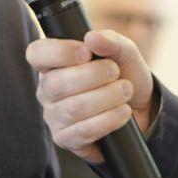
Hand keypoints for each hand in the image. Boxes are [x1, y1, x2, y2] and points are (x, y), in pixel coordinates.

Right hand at [26, 30, 155, 161]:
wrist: (140, 108)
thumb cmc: (123, 75)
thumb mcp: (124, 52)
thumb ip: (111, 41)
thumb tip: (92, 38)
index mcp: (53, 63)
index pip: (37, 53)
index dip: (60, 52)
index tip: (86, 52)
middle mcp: (47, 90)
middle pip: (57, 83)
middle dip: (94, 75)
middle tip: (115, 72)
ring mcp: (54, 116)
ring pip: (73, 108)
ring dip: (107, 97)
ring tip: (125, 91)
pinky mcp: (66, 139)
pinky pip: (83, 131)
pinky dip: (109, 119)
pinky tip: (123, 112)